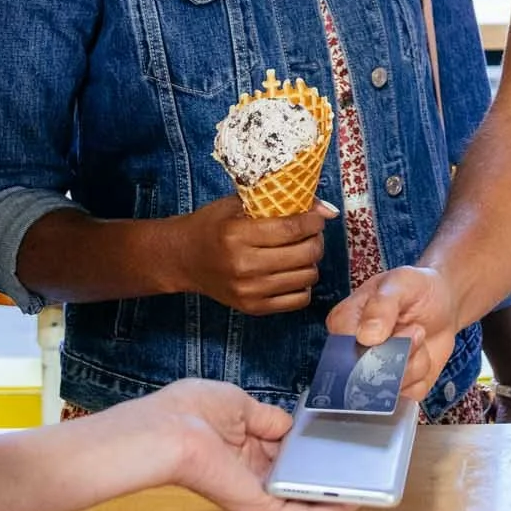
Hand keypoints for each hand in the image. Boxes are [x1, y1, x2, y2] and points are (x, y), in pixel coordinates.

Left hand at [96, 379, 353, 510]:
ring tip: (368, 485)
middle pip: (295, 472)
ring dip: (333, 493)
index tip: (337, 436)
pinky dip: (327, 510)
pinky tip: (353, 502)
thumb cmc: (194, 410)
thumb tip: (292, 427)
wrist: (169, 434)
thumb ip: (269, 418)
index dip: (307, 442)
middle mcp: (251, 470)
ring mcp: (257, 491)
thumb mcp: (240, 404)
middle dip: (325, 467)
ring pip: (302, 497)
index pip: (282, 445)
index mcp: (242, 441)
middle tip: (363, 459)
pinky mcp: (260, 507)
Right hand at [164, 194, 330, 312]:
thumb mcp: (238, 204)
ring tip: (300, 252)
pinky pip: (298, 300)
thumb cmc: (212, 226)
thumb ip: (280, 202)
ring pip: (306, 277)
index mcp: (237, 234)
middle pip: (304, 254)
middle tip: (311, 234)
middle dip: (316, 240)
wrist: (184, 258)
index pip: (291, 228)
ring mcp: (249, 290)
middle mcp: (243, 265)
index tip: (316, 217)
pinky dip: (302, 285)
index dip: (313, 221)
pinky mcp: (253, 308)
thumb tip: (327, 210)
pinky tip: (292, 272)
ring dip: (311, 263)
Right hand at [327, 266, 457, 403]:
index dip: (374, 345)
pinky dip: (424, 374)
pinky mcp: (398, 388)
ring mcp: (374, 374)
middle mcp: (353, 354)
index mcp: (344, 324)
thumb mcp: (401, 282)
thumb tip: (366, 337)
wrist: (444, 304)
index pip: (344, 351)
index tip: (398, 326)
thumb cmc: (416, 289)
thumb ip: (382, 304)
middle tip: (415, 329)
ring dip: (415, 361)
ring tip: (419, 337)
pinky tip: (422, 355)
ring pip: (392, 387)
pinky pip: (410, 394)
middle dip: (401, 353)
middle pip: (367, 374)